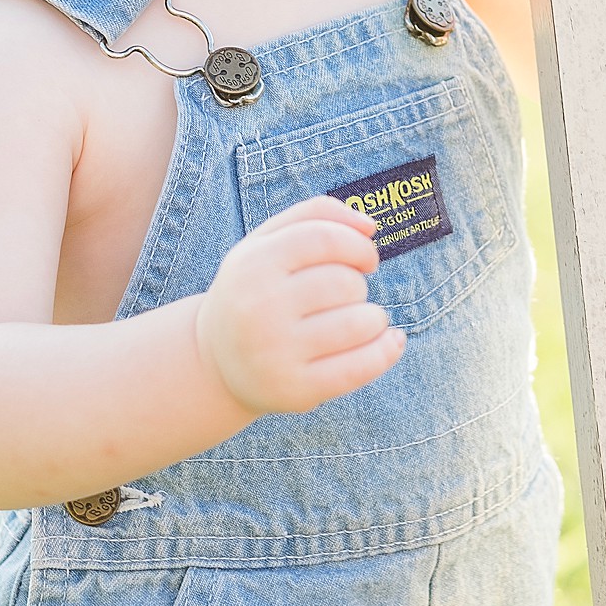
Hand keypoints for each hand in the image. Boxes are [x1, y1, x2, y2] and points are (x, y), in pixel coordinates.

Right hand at [195, 196, 405, 413]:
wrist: (215, 361)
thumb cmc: (254, 290)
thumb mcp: (266, 242)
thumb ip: (316, 215)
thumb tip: (369, 225)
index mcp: (252, 265)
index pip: (324, 239)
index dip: (357, 244)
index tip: (366, 258)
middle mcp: (260, 308)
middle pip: (345, 283)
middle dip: (358, 285)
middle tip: (345, 296)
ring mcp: (277, 353)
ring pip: (360, 323)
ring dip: (373, 318)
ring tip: (358, 320)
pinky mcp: (296, 390)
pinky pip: (361, 367)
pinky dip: (386, 351)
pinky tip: (390, 342)